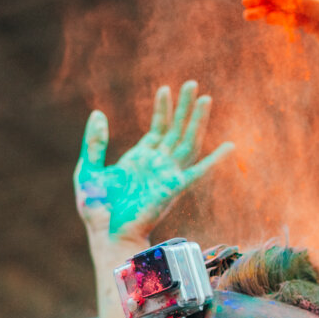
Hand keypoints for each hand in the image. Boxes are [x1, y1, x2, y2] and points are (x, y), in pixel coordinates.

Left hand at [74, 81, 232, 245]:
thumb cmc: (96, 209)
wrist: (105, 233)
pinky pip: (199, 172)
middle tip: (193, 84)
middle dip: (185, 107)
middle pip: (176, 130)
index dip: (162, 110)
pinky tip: (230, 146)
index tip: (165, 89)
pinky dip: (215, 160)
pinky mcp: (173, 188)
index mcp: (140, 159)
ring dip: (197, 121)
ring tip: (205, 98)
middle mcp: (157, 165)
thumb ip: (94, 142)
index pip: (157, 129)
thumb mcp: (88, 169)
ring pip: (187, 142)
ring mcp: (167, 175)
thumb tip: (97, 113)